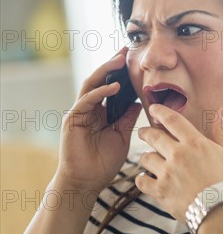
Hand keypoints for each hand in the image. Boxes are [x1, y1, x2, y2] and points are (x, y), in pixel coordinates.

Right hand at [56, 48, 141, 191]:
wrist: (86, 183)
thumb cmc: (102, 163)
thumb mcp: (121, 137)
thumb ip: (127, 119)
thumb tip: (139, 102)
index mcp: (100, 112)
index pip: (109, 86)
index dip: (119, 73)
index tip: (132, 59)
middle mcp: (88, 109)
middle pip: (99, 80)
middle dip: (112, 64)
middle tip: (125, 50)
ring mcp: (79, 113)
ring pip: (91, 85)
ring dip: (105, 71)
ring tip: (120, 60)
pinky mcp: (72, 119)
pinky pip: (87, 100)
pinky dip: (100, 92)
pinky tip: (114, 87)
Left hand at [135, 104, 222, 222]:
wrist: (222, 211)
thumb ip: (222, 130)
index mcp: (194, 143)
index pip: (172, 120)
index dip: (160, 111)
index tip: (153, 109)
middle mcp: (177, 155)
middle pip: (153, 137)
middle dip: (146, 133)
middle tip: (143, 133)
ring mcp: (166, 173)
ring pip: (146, 159)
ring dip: (146, 157)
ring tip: (148, 159)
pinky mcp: (160, 191)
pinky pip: (142, 182)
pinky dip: (141, 180)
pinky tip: (144, 179)